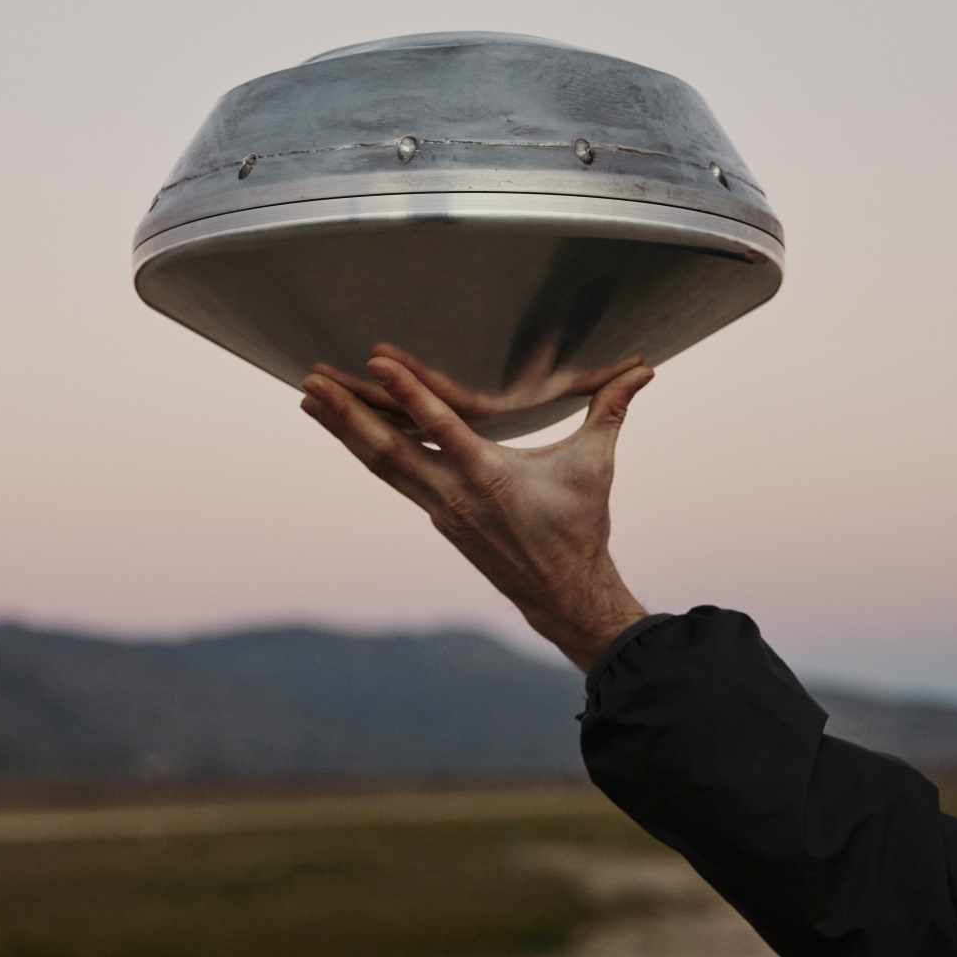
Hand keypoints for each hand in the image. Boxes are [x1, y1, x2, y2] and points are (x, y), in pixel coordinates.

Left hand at [300, 352, 654, 671]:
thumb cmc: (580, 525)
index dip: (407, 394)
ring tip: (308, 397)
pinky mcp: (435, 516)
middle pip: (388, 448)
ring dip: (341, 429)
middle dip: (346, 413)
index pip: (441, 427)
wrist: (562, 593)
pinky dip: (363, 450)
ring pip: (380, 464)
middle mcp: (454, 494)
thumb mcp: (595, 465)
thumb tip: (648, 369)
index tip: (376, 363)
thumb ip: (611, 411)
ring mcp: (439, 509)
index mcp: (490, 476)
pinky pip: (390, 476)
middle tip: (311, 379)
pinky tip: (343, 430)